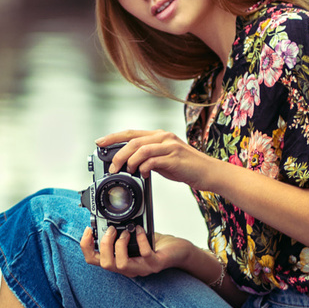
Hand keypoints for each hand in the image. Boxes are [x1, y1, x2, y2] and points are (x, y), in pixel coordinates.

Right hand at [80, 224, 194, 277]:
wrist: (178, 252)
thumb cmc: (156, 245)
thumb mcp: (132, 237)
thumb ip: (119, 232)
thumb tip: (106, 220)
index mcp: (119, 261)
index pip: (94, 260)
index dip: (86, 247)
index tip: (88, 231)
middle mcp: (128, 268)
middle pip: (105, 264)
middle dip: (104, 244)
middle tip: (111, 230)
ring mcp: (142, 268)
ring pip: (121, 265)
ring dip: (119, 245)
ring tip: (125, 232)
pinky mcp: (155, 264)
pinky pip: (145, 254)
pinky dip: (140, 240)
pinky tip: (140, 230)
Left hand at [97, 129, 218, 188]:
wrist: (208, 172)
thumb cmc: (187, 167)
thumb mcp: (165, 160)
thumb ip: (150, 158)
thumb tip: (131, 164)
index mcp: (159, 136)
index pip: (131, 133)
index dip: (113, 137)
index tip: (100, 142)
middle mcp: (163, 137)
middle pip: (133, 140)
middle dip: (118, 154)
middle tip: (112, 167)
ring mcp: (170, 146)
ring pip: (141, 149)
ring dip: (129, 162)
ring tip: (127, 172)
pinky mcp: (174, 157)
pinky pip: (152, 160)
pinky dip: (144, 168)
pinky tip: (143, 174)